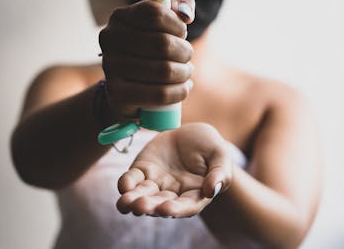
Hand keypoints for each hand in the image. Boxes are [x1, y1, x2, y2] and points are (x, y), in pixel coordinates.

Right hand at [98, 0, 195, 118]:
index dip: (176, 24)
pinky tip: (184, 87)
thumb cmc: (150, 49)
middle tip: (187, 56)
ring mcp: (111, 66)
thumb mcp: (163, 23)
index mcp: (120, 17)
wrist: (126, 88)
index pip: (155, 14)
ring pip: (164, 70)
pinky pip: (160, 93)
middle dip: (184, 51)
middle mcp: (110, 38)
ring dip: (184, 72)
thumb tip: (186, 15)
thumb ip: (179, 6)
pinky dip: (179, 91)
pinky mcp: (118, 93)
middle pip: (162, 43)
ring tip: (186, 72)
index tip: (181, 33)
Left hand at [116, 123, 232, 217]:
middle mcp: (173, 194)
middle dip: (150, 206)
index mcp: (194, 194)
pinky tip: (123, 186)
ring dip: (133, 201)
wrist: (191, 133)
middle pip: (160, 204)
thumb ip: (220, 173)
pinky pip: (132, 179)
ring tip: (125, 203)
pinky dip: (126, 183)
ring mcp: (156, 183)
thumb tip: (210, 190)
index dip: (176, 210)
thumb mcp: (220, 155)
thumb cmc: (210, 147)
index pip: (185, 206)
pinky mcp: (142, 170)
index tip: (166, 209)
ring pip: (143, 195)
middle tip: (141, 206)